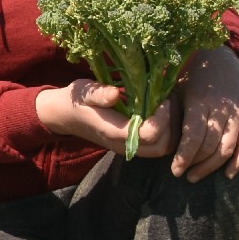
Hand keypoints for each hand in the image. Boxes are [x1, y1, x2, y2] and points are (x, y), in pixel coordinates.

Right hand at [35, 79, 176, 158]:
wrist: (66, 116)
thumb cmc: (76, 101)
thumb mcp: (84, 92)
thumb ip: (98, 94)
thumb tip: (115, 94)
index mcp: (114, 132)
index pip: (149, 135)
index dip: (162, 118)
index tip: (162, 98)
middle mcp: (124, 145)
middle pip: (162, 146)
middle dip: (172, 124)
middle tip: (167, 101)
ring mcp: (130, 148)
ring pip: (164, 148)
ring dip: (172, 128)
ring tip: (166, 105)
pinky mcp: (134, 145)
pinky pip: (160, 144)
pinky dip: (167, 130)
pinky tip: (161, 112)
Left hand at [171, 46, 238, 180]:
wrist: (222, 59)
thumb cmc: (190, 75)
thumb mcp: (174, 87)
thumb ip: (164, 108)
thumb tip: (144, 130)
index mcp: (199, 101)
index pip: (194, 136)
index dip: (184, 156)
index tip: (174, 170)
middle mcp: (221, 109)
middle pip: (211, 146)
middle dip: (196, 164)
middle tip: (182, 175)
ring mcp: (238, 114)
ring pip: (228, 148)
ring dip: (212, 167)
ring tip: (196, 176)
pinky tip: (227, 174)